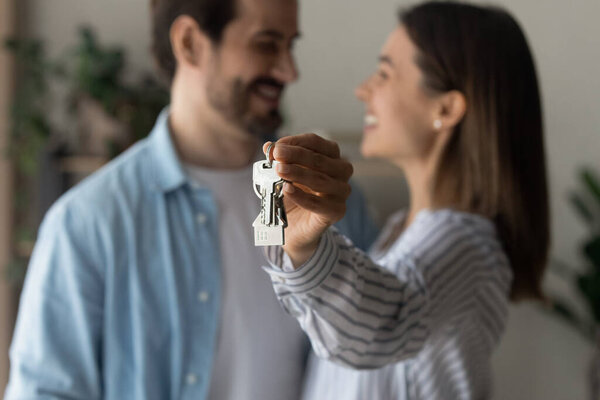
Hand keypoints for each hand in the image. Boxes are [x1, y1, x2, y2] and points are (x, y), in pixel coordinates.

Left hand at [263, 133, 352, 266]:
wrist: (293, 227)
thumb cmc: (292, 195)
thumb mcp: (283, 175)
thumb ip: (278, 161)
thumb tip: (269, 146)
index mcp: (330, 156)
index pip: (316, 143)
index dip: (296, 142)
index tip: (277, 146)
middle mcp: (341, 171)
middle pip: (320, 160)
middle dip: (296, 155)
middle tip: (277, 154)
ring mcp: (341, 192)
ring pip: (321, 180)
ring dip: (298, 173)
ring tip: (279, 170)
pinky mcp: (337, 211)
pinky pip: (319, 204)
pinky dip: (302, 196)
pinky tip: (287, 190)